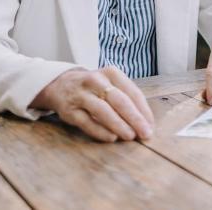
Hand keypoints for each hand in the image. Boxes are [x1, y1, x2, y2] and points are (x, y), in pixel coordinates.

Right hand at [31, 66, 154, 142]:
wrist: (60, 84)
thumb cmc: (94, 88)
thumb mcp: (111, 84)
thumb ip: (127, 100)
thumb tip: (146, 123)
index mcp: (111, 73)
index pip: (132, 92)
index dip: (144, 111)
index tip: (151, 126)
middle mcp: (95, 81)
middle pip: (119, 100)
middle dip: (135, 118)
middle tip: (145, 134)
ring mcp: (81, 95)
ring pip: (103, 110)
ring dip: (119, 125)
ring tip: (130, 136)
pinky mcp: (69, 110)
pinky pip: (87, 122)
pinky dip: (101, 131)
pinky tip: (112, 138)